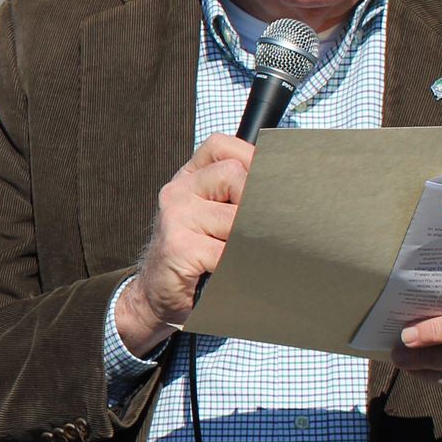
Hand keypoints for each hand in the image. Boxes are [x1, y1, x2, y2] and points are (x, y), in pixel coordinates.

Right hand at [114, 134, 254, 357]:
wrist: (155, 293)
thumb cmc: (194, 255)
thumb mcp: (211, 216)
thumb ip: (235, 196)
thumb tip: (286, 193)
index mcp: (188, 179)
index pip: (221, 147)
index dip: (251, 160)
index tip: (267, 187)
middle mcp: (178, 191)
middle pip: (236, 176)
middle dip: (255, 206)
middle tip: (257, 231)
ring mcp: (176, 216)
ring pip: (237, 218)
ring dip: (248, 242)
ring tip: (241, 255)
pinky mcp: (179, 246)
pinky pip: (227, 251)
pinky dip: (237, 265)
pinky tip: (231, 271)